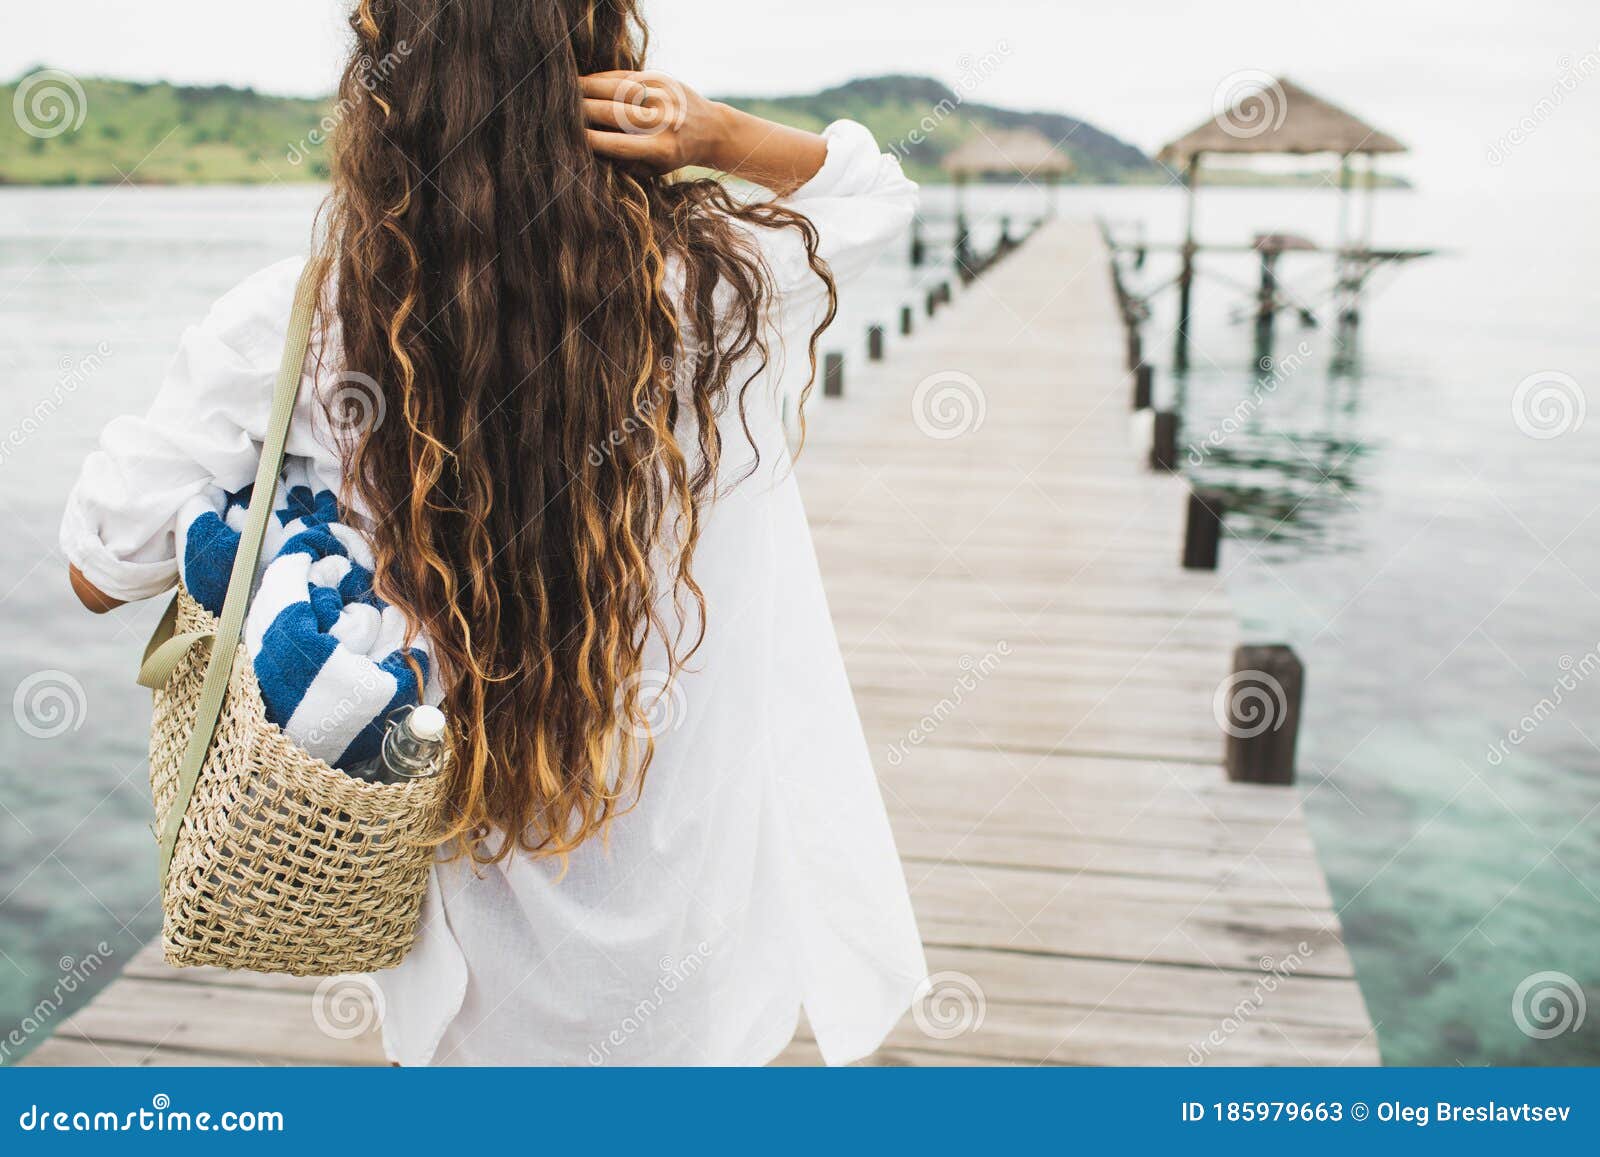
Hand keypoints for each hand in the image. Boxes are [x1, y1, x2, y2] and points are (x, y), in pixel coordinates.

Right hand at [580, 70, 827, 193]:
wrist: (710, 129)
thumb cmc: (674, 155)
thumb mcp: (653, 169)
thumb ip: (624, 161)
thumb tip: (587, 150)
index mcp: (662, 148)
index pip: (617, 144)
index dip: (590, 140)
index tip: (568, 139)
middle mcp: (663, 120)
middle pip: (613, 113)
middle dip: (583, 112)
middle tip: (560, 113)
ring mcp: (663, 95)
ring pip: (617, 89)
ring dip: (588, 88)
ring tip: (567, 92)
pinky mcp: (661, 78)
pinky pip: (625, 76)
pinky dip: (603, 78)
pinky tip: (586, 82)